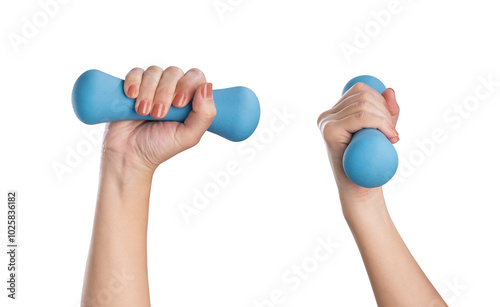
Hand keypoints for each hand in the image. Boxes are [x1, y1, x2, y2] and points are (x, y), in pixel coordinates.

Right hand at [101, 66, 215, 174]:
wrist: (130, 154)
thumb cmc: (160, 146)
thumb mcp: (189, 136)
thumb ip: (205, 114)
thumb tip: (207, 86)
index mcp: (190, 99)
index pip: (195, 77)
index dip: (188, 85)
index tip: (178, 104)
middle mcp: (173, 89)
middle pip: (174, 72)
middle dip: (165, 93)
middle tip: (158, 114)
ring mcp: (153, 86)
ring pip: (154, 71)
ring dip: (148, 92)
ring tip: (143, 112)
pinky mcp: (133, 86)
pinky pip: (135, 72)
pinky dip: (133, 82)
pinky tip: (131, 96)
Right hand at [317, 82, 399, 203]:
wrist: (360, 189)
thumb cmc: (369, 163)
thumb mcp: (382, 132)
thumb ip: (387, 111)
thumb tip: (389, 90)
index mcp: (335, 112)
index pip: (360, 90)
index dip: (380, 99)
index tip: (390, 122)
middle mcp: (326, 115)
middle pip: (362, 95)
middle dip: (384, 110)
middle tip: (393, 133)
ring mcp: (325, 122)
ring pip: (363, 105)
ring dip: (384, 119)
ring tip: (392, 137)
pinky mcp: (329, 131)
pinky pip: (360, 117)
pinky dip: (380, 123)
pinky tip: (390, 135)